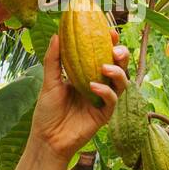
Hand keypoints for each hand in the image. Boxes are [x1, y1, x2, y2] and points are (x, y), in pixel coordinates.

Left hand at [29, 29, 129, 161]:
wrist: (46, 138)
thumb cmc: (47, 111)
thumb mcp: (49, 82)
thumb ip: (53, 60)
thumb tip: (56, 35)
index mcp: (87, 75)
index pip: (103, 55)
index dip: (109, 43)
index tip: (109, 31)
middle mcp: (99, 85)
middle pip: (119, 66)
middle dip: (121, 55)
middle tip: (115, 48)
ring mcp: (103, 100)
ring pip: (122, 82)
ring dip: (117, 72)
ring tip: (105, 67)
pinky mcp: (104, 115)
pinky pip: (112, 100)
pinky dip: (106, 92)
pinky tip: (94, 87)